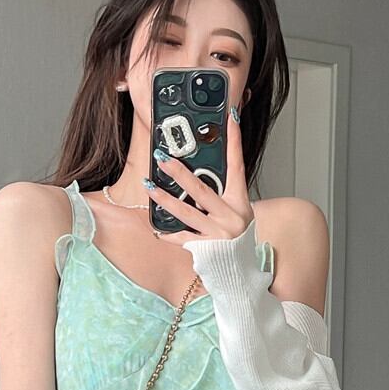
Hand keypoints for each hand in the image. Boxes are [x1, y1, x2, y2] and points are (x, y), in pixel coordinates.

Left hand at [145, 106, 252, 245]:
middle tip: (162, 158)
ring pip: (186, 212)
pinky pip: (182, 237)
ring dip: (164, 199)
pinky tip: (157, 228)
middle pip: (201, 189)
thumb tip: (199, 170)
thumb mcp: (237, 212)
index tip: (230, 118)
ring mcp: (217, 233)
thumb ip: (222, 194)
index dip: (234, 141)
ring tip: (148, 186)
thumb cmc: (237, 238)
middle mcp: (230, 216)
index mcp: (240, 202)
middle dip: (179, 173)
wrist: (240, 271)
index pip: (237, 165)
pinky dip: (169, 233)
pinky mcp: (205, 249)